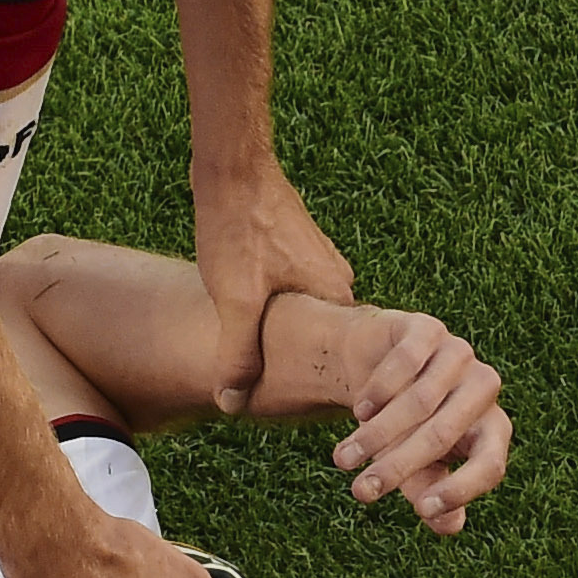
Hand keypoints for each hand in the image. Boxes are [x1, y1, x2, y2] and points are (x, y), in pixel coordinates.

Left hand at [198, 169, 354, 413]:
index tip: (299, 409)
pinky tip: (249, 321)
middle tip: (271, 393)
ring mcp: (321, 260)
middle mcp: (338, 278)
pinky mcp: (299, 247)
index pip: (345, 360)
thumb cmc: (238, 230)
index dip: (319, 386)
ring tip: (256, 360)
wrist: (232, 168)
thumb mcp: (235, 300)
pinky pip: (295, 293)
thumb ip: (237, 354)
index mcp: (336, 295)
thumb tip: (232, 402)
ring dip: (284, 335)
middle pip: (324, 339)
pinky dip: (276, 311)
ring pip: (306, 315)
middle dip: (299, 363)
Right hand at [326, 306, 511, 534]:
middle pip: (445, 434)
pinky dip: (379, 389)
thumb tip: (450, 526)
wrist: (375, 365)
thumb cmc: (404, 426)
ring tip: (342, 459)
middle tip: (360, 492)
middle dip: (398, 466)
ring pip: (421, 400)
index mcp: (492, 428)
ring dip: (376, 434)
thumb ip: (433, 493)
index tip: (422, 510)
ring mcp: (459, 355)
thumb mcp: (418, 466)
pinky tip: (358, 410)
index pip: (491, 464)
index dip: (461, 489)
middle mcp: (484, 389)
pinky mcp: (429, 329)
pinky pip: (407, 362)